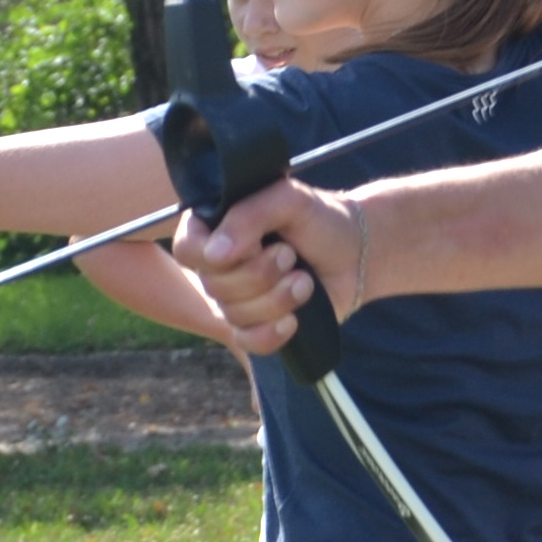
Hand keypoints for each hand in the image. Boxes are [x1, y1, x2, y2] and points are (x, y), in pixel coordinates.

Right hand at [171, 180, 358, 354]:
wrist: (354, 253)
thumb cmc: (318, 220)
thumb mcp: (289, 200)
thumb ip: (249, 216)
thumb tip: (215, 254)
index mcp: (215, 228)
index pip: (186, 249)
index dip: (213, 256)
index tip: (255, 245)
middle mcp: (218, 266)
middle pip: (214, 285)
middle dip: (260, 274)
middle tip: (290, 254)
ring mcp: (235, 299)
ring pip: (234, 314)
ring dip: (277, 298)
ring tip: (305, 280)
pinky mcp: (256, 325)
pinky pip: (248, 341)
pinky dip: (271, 333)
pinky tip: (293, 320)